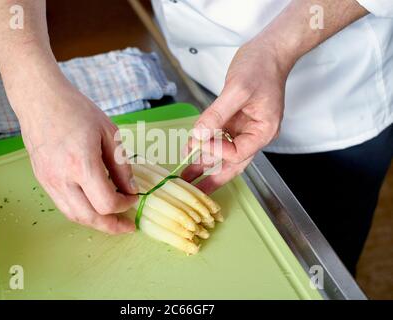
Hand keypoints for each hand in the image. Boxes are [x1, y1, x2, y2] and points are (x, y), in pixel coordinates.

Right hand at [7, 72, 137, 233]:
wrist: (40, 101)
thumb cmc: (76, 111)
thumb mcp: (109, 134)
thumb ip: (121, 166)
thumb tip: (131, 189)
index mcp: (82, 165)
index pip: (106, 203)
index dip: (124, 205)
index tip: (133, 197)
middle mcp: (62, 178)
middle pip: (89, 218)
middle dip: (111, 226)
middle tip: (126, 226)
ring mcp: (49, 181)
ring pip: (74, 216)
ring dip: (95, 223)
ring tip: (111, 221)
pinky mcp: (42, 180)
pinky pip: (63, 205)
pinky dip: (81, 211)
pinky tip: (93, 206)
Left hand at [182, 39, 294, 193]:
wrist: (268, 51)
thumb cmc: (260, 67)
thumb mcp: (237, 89)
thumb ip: (216, 114)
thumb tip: (198, 136)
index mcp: (263, 130)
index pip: (238, 153)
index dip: (218, 151)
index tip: (200, 141)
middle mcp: (255, 134)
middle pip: (233, 163)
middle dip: (212, 177)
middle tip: (193, 191)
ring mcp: (244, 129)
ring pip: (224, 154)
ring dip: (205, 165)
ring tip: (186, 178)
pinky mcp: (235, 121)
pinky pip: (219, 139)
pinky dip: (205, 145)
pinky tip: (191, 152)